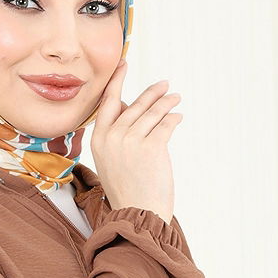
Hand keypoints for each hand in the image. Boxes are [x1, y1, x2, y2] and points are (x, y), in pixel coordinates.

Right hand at [91, 59, 182, 223]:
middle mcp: (113, 137)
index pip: (108, 102)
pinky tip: (178, 117)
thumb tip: (128, 108)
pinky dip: (173, 119)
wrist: (137, 213)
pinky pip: (166, 124)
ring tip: (175, 98)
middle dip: (152, 93)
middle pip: (135, 105)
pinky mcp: (152, 146)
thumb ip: (115, 136)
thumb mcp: (111, 161)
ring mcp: (131, 141)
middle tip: (164, 85)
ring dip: (167, 103)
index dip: (117, 82)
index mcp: (99, 140)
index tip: (124, 64)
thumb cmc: (126, 190)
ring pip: (152, 112)